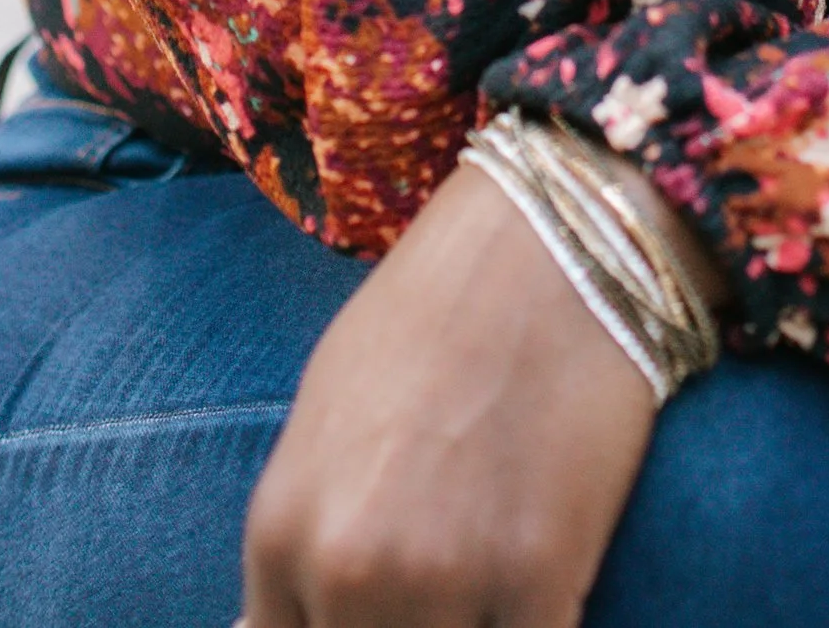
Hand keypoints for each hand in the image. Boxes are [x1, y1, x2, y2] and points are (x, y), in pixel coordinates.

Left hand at [241, 161, 657, 627]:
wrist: (545, 238)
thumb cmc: (429, 317)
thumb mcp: (321, 420)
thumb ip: (294, 542)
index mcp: (283, 530)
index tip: (367, 617)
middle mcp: (350, 567)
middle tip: (434, 593)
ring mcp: (446, 580)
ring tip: (483, 590)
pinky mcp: (542, 578)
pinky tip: (538, 599)